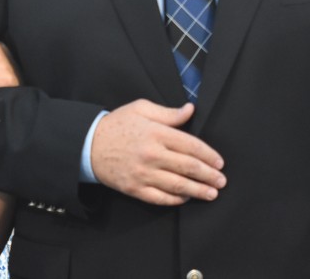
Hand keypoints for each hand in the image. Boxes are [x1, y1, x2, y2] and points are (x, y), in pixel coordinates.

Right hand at [91, 99, 225, 205]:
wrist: (88, 144)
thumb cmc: (116, 124)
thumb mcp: (141, 109)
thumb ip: (168, 112)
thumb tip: (190, 109)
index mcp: (155, 133)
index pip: (191, 145)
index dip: (209, 155)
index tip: (219, 162)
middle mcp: (152, 154)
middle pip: (189, 167)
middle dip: (209, 175)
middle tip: (221, 180)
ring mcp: (143, 173)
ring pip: (178, 185)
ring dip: (198, 191)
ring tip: (212, 193)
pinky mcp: (135, 188)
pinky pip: (160, 198)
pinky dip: (176, 200)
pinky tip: (186, 198)